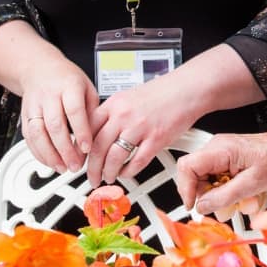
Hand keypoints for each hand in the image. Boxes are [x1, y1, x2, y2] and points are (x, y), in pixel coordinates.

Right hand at [19, 55, 100, 173]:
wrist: (39, 68)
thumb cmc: (67, 79)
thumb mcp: (87, 88)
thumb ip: (91, 111)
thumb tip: (96, 137)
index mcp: (69, 86)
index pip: (74, 111)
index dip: (81, 132)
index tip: (87, 149)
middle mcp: (49, 95)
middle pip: (55, 125)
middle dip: (65, 150)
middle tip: (75, 165)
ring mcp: (34, 105)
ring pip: (38, 133)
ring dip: (49, 155)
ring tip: (62, 167)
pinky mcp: (24, 115)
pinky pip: (28, 137)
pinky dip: (38, 153)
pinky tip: (49, 162)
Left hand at [86, 68, 204, 185]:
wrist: (186, 89)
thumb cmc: (162, 93)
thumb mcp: (129, 97)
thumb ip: (113, 114)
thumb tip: (97, 133)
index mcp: (114, 103)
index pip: (88, 129)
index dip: (81, 148)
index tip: (80, 158)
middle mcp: (124, 115)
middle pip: (98, 147)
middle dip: (92, 168)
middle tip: (91, 176)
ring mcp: (140, 127)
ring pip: (114, 157)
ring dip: (108, 172)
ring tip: (108, 177)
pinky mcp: (156, 138)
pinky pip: (137, 161)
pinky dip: (129, 171)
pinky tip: (126, 173)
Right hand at [176, 127, 266, 215]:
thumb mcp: (252, 184)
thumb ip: (224, 196)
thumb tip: (202, 206)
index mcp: (220, 150)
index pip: (187, 167)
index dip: (186, 189)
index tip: (193, 205)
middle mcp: (217, 148)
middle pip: (194, 176)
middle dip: (207, 196)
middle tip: (223, 206)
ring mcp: (220, 152)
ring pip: (205, 180)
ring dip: (219, 195)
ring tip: (239, 200)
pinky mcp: (226, 159)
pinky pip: (216, 178)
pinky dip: (226, 190)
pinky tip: (242, 193)